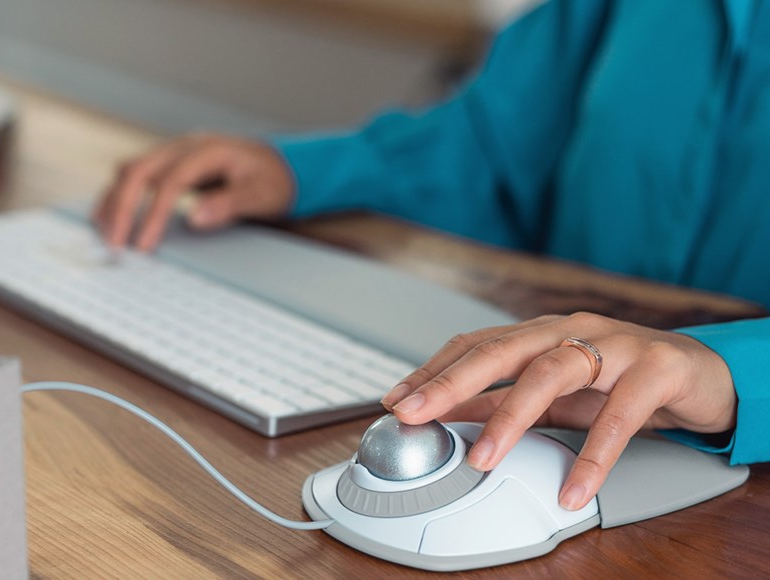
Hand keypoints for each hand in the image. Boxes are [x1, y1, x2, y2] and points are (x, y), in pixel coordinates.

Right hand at [93, 133, 293, 250]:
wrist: (276, 163)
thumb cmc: (270, 179)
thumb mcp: (261, 194)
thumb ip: (228, 204)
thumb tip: (194, 218)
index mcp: (207, 150)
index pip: (171, 181)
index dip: (153, 214)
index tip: (143, 245)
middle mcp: (184, 146)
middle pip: (139, 170)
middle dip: (122, 208)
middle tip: (115, 244)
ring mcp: (172, 152)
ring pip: (130, 170)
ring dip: (113, 200)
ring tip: (105, 233)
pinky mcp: (166, 163)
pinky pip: (133, 174)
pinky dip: (117, 194)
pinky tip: (107, 216)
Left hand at [380, 312, 735, 510]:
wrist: (706, 374)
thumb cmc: (623, 380)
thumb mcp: (556, 394)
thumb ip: (503, 400)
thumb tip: (443, 413)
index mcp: (541, 333)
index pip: (475, 344)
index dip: (433, 369)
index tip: (396, 400)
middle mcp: (570, 329)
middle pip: (501, 350)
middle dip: (450, 382)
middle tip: (413, 413)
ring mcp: (614, 344)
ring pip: (552, 373)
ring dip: (511, 417)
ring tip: (483, 458)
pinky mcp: (657, 368)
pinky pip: (621, 415)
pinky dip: (595, 455)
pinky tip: (573, 487)